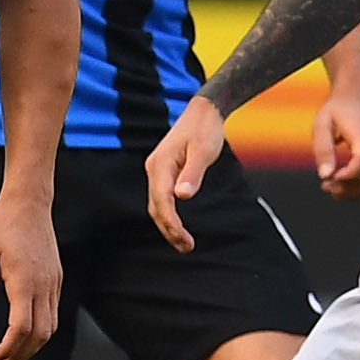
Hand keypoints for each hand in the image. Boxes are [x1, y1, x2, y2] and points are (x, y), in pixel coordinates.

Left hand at [0, 191, 60, 359]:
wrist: (29, 202)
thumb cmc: (2, 224)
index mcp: (24, 281)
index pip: (21, 327)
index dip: (9, 348)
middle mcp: (44, 285)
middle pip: (40, 334)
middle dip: (21, 354)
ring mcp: (53, 282)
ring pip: (50, 326)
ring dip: (33, 345)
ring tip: (12, 353)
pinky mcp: (56, 278)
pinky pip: (53, 313)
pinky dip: (41, 329)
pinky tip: (25, 331)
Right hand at [144, 94, 229, 251]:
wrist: (203, 112)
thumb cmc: (205, 130)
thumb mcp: (203, 152)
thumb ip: (192, 174)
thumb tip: (182, 196)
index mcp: (161, 164)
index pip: (161, 200)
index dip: (171, 222)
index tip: (183, 238)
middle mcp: (154, 168)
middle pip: (155, 206)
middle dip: (169, 229)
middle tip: (187, 247)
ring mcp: (157, 170)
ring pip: (157, 204)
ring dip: (168, 225)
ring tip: (184, 242)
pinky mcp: (164, 171)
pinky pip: (161, 198)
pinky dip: (168, 214)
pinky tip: (178, 224)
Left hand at [312, 87, 359, 199]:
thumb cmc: (339, 110)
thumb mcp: (322, 124)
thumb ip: (323, 150)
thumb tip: (325, 176)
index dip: (348, 176)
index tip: (330, 178)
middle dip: (346, 189)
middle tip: (326, 185)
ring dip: (356, 193)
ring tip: (336, 186)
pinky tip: (348, 183)